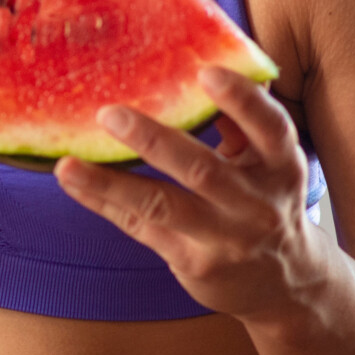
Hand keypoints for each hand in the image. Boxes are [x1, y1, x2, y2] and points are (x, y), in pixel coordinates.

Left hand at [53, 67, 327, 321]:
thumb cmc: (264, 203)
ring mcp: (225, 238)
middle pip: (204, 170)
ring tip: (68, 163)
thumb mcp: (267, 165)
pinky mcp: (195, 262)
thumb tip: (191, 68)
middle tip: (110, 113)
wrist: (286, 285)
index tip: (206, 71)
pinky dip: (103, 201)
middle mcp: (257, 204)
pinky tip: (72, 180)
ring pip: (163, 205)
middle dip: (154, 140)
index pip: (270, 128)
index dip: (241, 100)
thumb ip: (238, 125)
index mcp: (281, 167)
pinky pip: (140, 227)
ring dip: (112, 183)